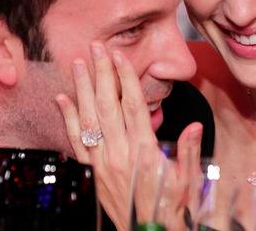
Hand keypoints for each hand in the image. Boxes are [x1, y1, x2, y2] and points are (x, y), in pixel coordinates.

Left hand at [56, 42, 202, 229]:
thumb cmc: (172, 208)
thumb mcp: (188, 181)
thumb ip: (189, 151)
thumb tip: (193, 126)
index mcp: (145, 154)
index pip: (133, 107)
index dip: (126, 79)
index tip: (120, 56)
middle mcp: (120, 156)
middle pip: (108, 106)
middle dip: (101, 74)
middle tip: (96, 47)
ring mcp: (102, 164)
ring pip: (89, 119)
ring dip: (82, 88)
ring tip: (78, 63)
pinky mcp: (92, 172)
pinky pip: (76, 140)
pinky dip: (68, 118)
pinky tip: (62, 98)